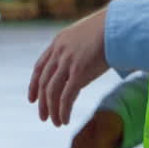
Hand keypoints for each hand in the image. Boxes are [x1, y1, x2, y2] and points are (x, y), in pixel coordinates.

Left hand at [28, 7, 110, 125]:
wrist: (117, 24)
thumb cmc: (107, 30)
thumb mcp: (84, 36)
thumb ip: (76, 49)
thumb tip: (80, 65)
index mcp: (58, 42)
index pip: (39, 67)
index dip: (34, 85)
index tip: (32, 99)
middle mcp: (59, 52)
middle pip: (43, 82)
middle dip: (42, 102)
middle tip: (43, 117)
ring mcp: (68, 62)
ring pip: (52, 91)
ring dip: (52, 110)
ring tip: (55, 123)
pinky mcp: (79, 72)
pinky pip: (66, 96)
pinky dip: (63, 111)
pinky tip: (64, 120)